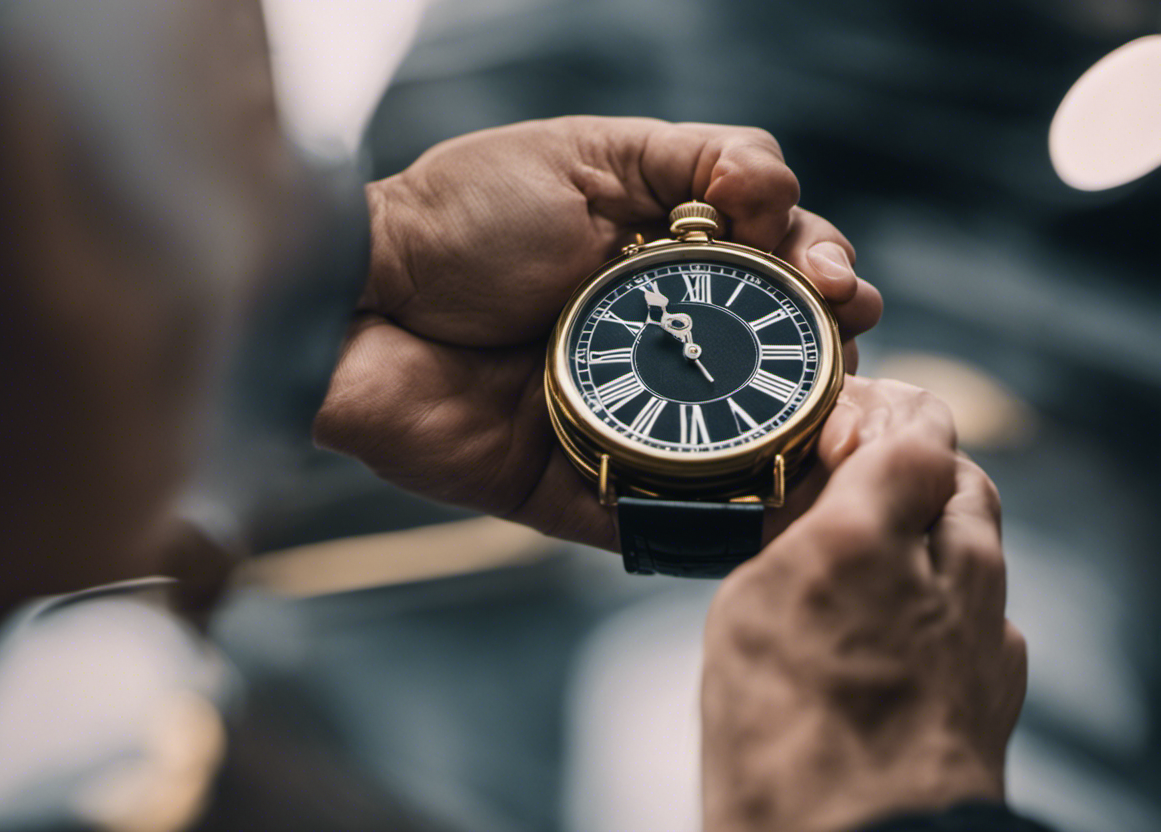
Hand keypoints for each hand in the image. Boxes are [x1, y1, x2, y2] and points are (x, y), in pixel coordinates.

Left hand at [314, 117, 881, 548]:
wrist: (356, 301)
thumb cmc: (461, 219)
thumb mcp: (586, 153)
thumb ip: (691, 158)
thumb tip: (780, 189)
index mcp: (667, 269)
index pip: (774, 275)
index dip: (820, 276)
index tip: (834, 283)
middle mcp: (657, 349)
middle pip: (775, 366)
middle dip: (827, 358)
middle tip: (842, 347)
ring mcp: (625, 424)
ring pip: (738, 450)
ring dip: (800, 447)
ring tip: (837, 431)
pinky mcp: (581, 491)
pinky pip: (664, 522)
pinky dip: (725, 527)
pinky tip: (782, 511)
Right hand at [701, 377, 1026, 831]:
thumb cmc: (788, 748)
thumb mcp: (746, 612)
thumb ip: (795, 539)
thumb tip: (815, 515)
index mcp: (867, 537)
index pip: (914, 426)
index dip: (879, 418)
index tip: (842, 435)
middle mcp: (948, 569)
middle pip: (958, 474)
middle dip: (911, 467)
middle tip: (854, 489)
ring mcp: (985, 624)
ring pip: (977, 537)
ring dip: (931, 530)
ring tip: (872, 562)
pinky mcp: (1000, 676)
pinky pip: (984, 604)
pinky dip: (947, 596)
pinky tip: (897, 630)